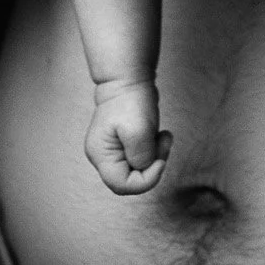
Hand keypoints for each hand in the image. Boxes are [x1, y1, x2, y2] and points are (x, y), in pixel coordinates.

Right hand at [86, 78, 171, 194]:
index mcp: (100, 156)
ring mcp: (112, 152)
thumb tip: (144, 169)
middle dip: (152, 166)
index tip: (160, 160)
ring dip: (155, 156)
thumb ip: (141, 157)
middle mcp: (103, 157)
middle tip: (164, 143)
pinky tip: (157, 135)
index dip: (146, 180)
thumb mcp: (139, 131)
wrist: (128, 79)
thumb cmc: (131, 101)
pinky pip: (141, 158)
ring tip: (163, 135)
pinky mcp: (123, 146)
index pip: (122, 185)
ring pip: (138, 169)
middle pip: (130, 180)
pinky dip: (153, 150)